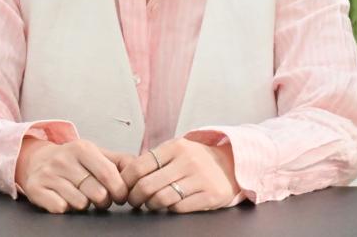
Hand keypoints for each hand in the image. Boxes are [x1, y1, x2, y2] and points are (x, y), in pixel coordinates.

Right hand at [15, 138, 134, 212]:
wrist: (37, 160)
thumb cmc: (74, 160)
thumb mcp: (96, 154)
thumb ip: (120, 161)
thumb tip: (141, 169)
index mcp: (82, 148)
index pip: (108, 173)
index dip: (119, 190)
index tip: (121, 196)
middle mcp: (63, 159)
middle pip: (96, 192)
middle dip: (104, 201)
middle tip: (101, 198)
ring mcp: (48, 174)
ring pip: (79, 203)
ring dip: (85, 205)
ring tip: (82, 196)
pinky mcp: (35, 189)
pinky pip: (60, 208)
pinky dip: (66, 208)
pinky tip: (65, 199)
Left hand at [120, 137, 240, 212]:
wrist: (232, 164)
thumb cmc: (196, 159)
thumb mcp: (177, 150)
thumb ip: (154, 159)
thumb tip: (124, 173)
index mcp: (175, 146)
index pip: (139, 165)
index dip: (126, 181)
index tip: (124, 188)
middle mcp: (188, 160)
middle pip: (147, 185)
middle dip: (134, 197)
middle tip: (133, 201)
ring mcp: (200, 178)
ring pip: (161, 199)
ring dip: (150, 205)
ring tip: (150, 204)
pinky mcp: (210, 195)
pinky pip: (179, 208)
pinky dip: (170, 209)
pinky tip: (169, 206)